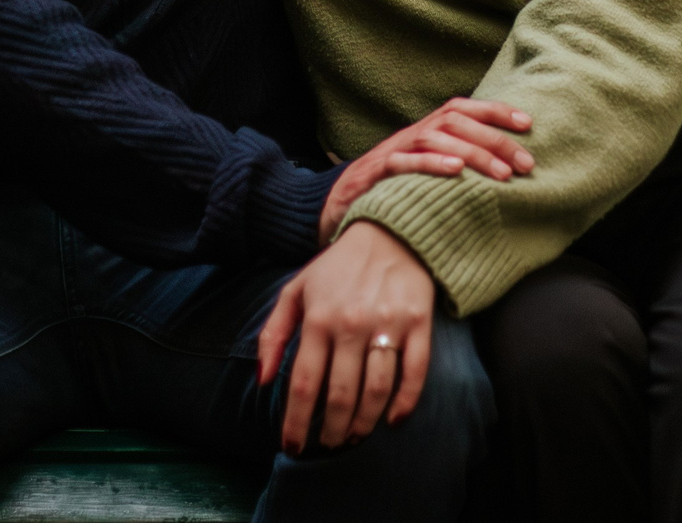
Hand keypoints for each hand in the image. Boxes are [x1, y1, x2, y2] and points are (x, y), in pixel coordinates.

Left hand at [254, 222, 437, 452]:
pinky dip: (404, 403)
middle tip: (328, 445)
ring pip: (376, 391)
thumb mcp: (296, 290)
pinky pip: (414, 373)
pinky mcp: (418, 324)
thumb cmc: (337, 268)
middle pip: (340, 395)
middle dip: (331, 430)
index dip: (296, 423)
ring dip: (364, 424)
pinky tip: (392, 421)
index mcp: (318, 319)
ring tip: (354, 438)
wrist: (390, 233)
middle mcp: (351, 324)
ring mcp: (387, 324)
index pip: (304, 384)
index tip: (292, 447)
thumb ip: (273, 333)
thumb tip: (263, 381)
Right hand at [319, 97, 533, 242]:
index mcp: (425, 132)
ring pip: (435, 139)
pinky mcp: (374, 173)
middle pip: (455, 122)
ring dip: (472, 154)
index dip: (495, 111)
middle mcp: (411, 135)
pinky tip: (455, 171)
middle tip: (525, 163)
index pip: (463, 109)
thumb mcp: (424, 172)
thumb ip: (453, 163)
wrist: (335, 206)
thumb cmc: (390, 190)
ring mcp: (392, 151)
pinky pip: (403, 162)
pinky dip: (431, 163)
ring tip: (502, 174)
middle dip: (494, 139)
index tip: (528, 124)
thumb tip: (500, 168)